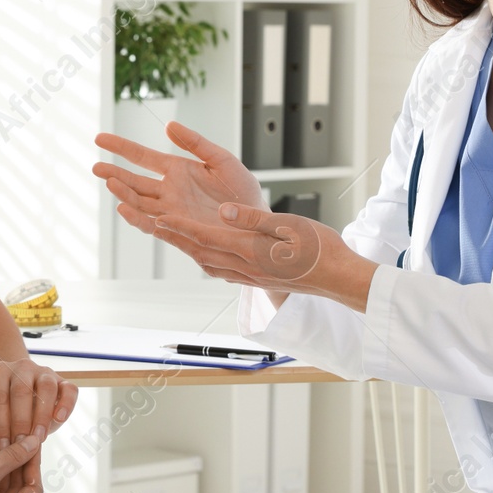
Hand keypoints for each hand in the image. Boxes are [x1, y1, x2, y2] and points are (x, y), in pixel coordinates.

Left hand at [0, 359, 77, 492]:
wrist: (15, 403)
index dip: (0, 424)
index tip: (2, 447)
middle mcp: (22, 367)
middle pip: (21, 391)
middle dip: (21, 422)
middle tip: (20, 446)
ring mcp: (44, 372)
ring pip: (46, 387)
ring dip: (42, 415)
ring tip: (38, 439)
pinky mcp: (62, 382)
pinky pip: (69, 389)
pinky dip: (67, 403)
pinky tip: (59, 420)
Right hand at [93, 120, 265, 236]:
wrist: (258, 223)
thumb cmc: (243, 192)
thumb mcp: (222, 160)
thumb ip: (195, 143)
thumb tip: (168, 125)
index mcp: (178, 170)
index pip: (143, 157)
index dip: (121, 147)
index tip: (99, 138)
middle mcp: (170, 191)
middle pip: (134, 181)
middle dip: (114, 173)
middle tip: (95, 166)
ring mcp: (172, 211)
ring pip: (139, 202)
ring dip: (124, 193)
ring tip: (110, 182)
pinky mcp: (179, 230)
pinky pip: (153, 224)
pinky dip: (137, 217)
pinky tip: (125, 208)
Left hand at [152, 201, 377, 311]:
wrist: (339, 279)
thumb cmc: (320, 248)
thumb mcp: (289, 225)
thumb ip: (254, 218)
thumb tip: (224, 212)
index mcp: (251, 250)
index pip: (207, 236)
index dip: (180, 227)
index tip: (159, 216)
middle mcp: (245, 267)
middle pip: (200, 252)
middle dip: (175, 238)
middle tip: (152, 224)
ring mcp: (250, 276)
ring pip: (209, 262)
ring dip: (187, 249)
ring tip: (172, 236)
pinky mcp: (257, 280)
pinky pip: (222, 270)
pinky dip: (206, 258)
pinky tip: (205, 254)